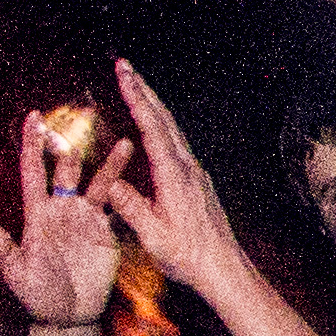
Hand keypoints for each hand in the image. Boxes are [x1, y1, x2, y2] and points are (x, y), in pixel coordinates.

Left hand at [0, 102, 123, 323]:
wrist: (67, 315)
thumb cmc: (36, 295)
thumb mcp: (17, 274)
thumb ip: (4, 251)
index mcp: (37, 214)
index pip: (33, 172)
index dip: (32, 145)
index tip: (34, 117)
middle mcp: (60, 210)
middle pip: (66, 170)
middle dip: (72, 146)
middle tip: (81, 120)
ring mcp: (84, 219)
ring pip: (97, 183)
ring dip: (110, 165)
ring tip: (126, 144)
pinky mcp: (104, 231)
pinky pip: (116, 206)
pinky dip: (125, 191)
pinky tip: (137, 178)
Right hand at [85, 59, 261, 301]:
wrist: (224, 270)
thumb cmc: (189, 257)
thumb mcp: (155, 237)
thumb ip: (132, 209)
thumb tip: (111, 182)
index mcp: (175, 176)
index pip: (153, 128)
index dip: (137, 98)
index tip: (124, 74)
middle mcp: (188, 168)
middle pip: (164, 119)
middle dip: (143, 90)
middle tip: (124, 65)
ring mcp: (195, 172)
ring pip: (172, 129)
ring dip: (152, 104)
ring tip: (135, 85)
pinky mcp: (197, 181)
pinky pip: (176, 143)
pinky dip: (161, 124)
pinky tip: (154, 124)